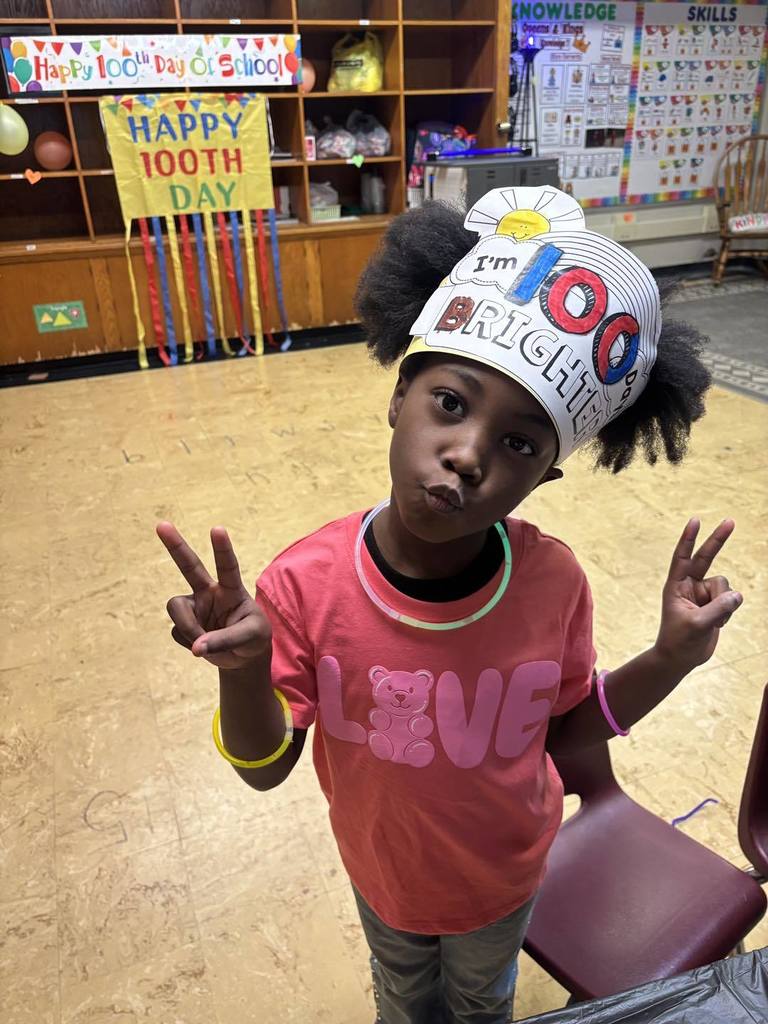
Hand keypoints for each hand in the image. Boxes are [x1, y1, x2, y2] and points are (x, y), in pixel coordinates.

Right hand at [156, 521, 271, 669]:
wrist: (243, 657)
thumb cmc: (254, 638)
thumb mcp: (252, 637)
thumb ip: (225, 640)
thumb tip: (196, 647)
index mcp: (232, 589)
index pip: (228, 566)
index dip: (222, 548)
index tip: (217, 529)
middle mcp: (210, 593)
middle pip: (189, 565)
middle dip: (175, 545)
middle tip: (161, 525)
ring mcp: (195, 607)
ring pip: (177, 609)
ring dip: (188, 628)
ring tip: (205, 643)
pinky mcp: (184, 624)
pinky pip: (178, 633)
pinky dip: (191, 644)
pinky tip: (203, 646)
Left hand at [654, 518, 741, 671]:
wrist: (681, 658)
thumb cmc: (679, 641)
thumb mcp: (697, 625)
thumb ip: (718, 609)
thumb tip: (738, 595)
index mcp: (675, 586)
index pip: (682, 557)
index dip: (688, 539)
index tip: (695, 520)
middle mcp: (689, 585)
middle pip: (706, 557)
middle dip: (718, 540)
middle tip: (731, 521)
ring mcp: (703, 594)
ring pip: (725, 586)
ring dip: (724, 603)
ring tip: (714, 621)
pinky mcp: (716, 603)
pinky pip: (731, 599)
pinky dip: (729, 611)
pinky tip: (719, 624)